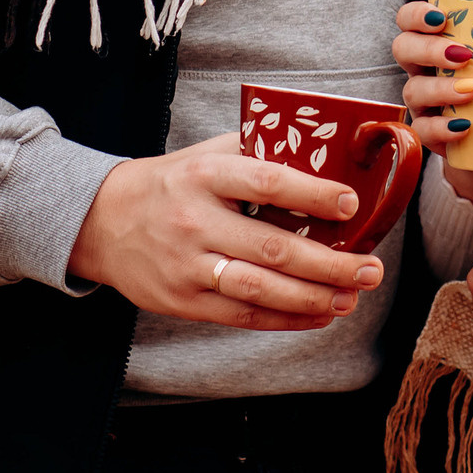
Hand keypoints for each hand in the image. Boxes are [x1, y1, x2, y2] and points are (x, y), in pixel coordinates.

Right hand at [65, 132, 384, 329]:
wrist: (100, 222)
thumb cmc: (172, 184)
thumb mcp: (206, 156)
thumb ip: (258, 153)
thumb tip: (327, 155)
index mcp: (206, 176)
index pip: (267, 183)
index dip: (313, 194)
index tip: (351, 204)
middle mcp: (196, 221)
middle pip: (273, 247)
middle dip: (330, 263)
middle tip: (372, 268)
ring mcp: (188, 266)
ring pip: (261, 289)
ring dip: (314, 298)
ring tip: (353, 296)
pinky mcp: (183, 302)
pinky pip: (243, 316)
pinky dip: (286, 319)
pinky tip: (319, 315)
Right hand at [393, 1, 472, 207]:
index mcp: (440, 39)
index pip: (410, 18)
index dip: (417, 14)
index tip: (443, 16)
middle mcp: (424, 68)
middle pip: (403, 48)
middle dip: (429, 48)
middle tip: (466, 54)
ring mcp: (425, 103)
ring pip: (412, 90)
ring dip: (440, 88)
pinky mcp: (433, 136)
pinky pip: (424, 132)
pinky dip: (441, 129)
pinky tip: (465, 126)